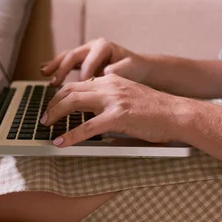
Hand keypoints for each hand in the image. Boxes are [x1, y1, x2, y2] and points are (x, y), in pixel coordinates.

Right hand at [40, 38, 149, 86]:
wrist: (137, 66)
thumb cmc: (134, 68)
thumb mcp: (131, 68)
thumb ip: (120, 69)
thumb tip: (106, 72)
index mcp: (104, 46)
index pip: (90, 60)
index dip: (85, 73)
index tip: (81, 86)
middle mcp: (92, 46)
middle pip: (74, 55)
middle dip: (63, 69)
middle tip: (55, 83)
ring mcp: (85, 52)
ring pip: (67, 57)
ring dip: (55, 66)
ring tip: (44, 74)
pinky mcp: (82, 60)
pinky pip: (66, 61)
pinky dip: (55, 66)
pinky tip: (43, 71)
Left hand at [41, 74, 186, 146]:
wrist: (177, 113)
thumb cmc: (157, 110)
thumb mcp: (129, 96)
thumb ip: (110, 99)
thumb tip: (92, 111)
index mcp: (111, 79)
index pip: (78, 83)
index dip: (61, 95)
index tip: (53, 106)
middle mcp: (109, 85)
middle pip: (70, 90)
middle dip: (52, 104)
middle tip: (44, 117)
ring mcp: (113, 100)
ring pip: (73, 103)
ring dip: (55, 115)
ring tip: (46, 126)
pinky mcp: (118, 117)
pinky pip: (87, 127)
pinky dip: (70, 136)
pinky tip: (60, 143)